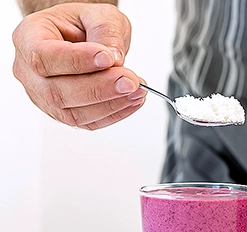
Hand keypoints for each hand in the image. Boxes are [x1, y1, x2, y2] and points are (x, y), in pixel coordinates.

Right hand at [12, 3, 145, 129]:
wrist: (85, 38)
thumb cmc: (83, 24)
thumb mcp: (99, 14)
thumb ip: (106, 31)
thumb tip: (114, 59)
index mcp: (29, 38)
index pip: (43, 56)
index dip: (76, 61)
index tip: (108, 58)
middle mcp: (29, 72)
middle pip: (57, 92)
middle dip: (99, 88)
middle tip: (130, 81)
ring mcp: (44, 97)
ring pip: (72, 113)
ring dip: (110, 105)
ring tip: (138, 91)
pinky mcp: (64, 113)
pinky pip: (87, 122)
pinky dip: (113, 114)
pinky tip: (132, 101)